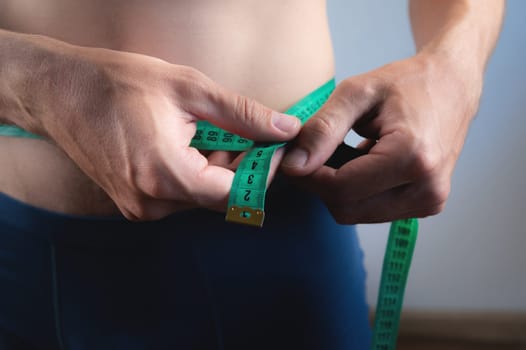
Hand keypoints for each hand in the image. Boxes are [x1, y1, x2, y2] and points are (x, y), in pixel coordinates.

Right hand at [33, 45, 299, 219]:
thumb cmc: (119, 83)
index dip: (260, 172)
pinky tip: (191, 143)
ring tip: (210, 131)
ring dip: (218, 168)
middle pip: (219, 197)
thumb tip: (286, 129)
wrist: (61, 91)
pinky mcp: (135, 204)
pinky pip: (180, 196)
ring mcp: (140, 208)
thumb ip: (243, 115)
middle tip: (246, 132)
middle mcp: (151, 203)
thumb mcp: (189, 89)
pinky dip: (196, 173)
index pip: (233, 193)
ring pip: (201, 197)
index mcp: (164, 174)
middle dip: (241, 166)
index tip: (274, 147)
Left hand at [281, 53, 481, 223]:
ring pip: (356, 213)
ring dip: (338, 188)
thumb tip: (292, 165)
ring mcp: (430, 201)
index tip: (290, 157)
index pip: (340, 189)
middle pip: (346, 208)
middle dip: (321, 183)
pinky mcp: (427, 205)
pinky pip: (372, 210)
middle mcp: (427, 189)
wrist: (452, 85)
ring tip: (343, 151)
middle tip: (314, 151)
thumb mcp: (358, 92)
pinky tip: (361, 162)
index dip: (307, 176)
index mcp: (413, 157)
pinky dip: (357, 191)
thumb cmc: (405, 82)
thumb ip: (323, 128)